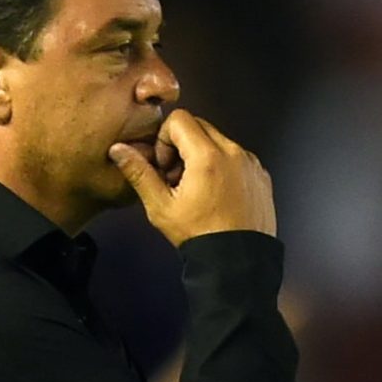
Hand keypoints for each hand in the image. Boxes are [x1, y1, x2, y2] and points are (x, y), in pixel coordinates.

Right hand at [108, 109, 275, 245]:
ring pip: (219, 141)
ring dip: (202, 156)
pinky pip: (237, 157)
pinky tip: (216, 196)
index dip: (164, 139)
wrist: (238, 263)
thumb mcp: (160, 206)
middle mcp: (234, 153)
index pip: (179, 119)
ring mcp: (251, 163)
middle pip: (199, 126)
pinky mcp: (261, 175)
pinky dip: (223, 167)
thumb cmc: (200, 236)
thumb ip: (139, 172)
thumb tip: (119, 150)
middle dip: (182, 145)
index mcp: (208, 156)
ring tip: (197, 190)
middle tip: (176, 178)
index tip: (165, 166)